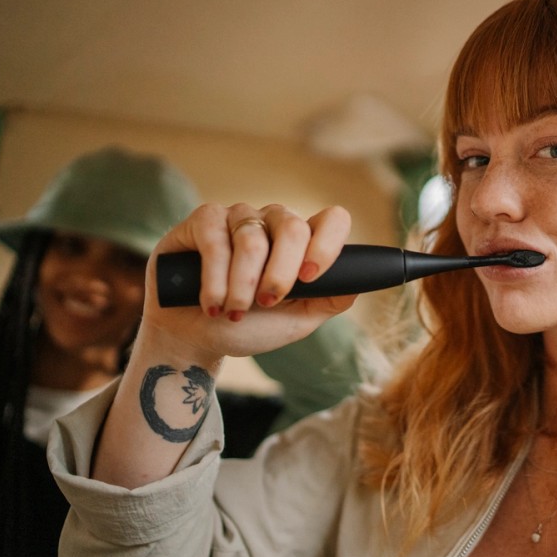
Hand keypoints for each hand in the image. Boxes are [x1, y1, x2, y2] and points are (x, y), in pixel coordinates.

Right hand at [140, 203, 356, 361]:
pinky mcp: (203, 220)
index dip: (328, 244)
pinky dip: (214, 281)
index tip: (311, 278)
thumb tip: (360, 282)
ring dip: (241, 288)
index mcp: (302, 242)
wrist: (196, 340)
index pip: (333, 220)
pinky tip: (210, 302)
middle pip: (292, 228)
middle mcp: (273, 222)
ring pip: (252, 241)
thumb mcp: (298, 319)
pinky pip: (215, 241)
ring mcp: (239, 217)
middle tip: (266, 303)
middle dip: (280, 275)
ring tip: (231, 312)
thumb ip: (330, 298)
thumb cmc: (249, 327)